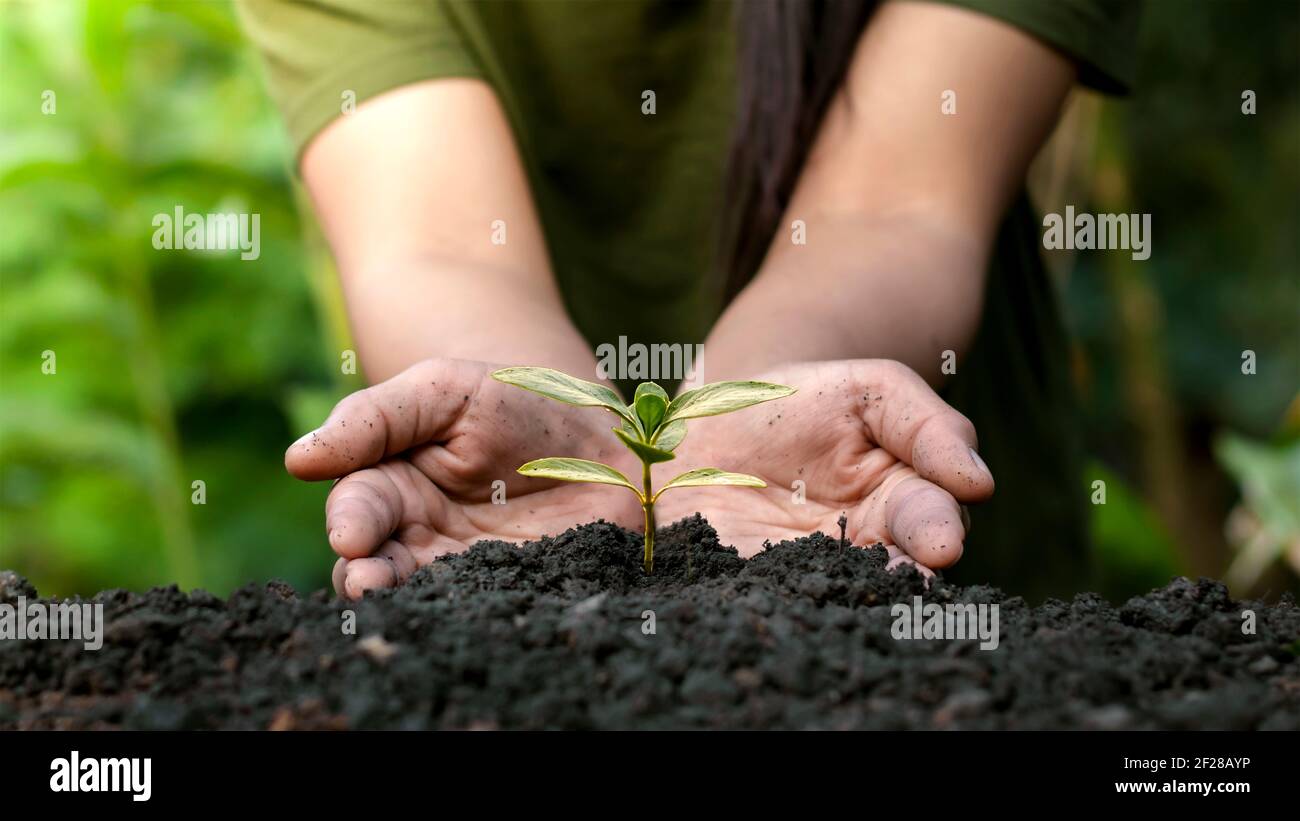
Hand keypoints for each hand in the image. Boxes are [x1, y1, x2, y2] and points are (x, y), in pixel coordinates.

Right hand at [285, 358, 641, 597]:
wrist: (602, 435)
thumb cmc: (514, 399)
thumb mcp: (445, 390)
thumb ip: (375, 420)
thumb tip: (297, 460)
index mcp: (392, 488)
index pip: (358, 509)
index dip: (350, 523)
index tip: (350, 535)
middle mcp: (420, 540)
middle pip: (377, 569)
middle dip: (366, 578)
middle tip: (368, 583)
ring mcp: (468, 574)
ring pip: (425, 600)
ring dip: (410, 606)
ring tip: (405, 604)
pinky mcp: (518, 595)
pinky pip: (492, 612)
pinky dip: (479, 618)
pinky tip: (477, 619)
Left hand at [655, 360, 993, 576]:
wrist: (716, 423)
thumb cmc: (806, 401)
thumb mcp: (872, 391)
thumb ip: (927, 426)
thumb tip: (978, 483)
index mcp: (905, 502)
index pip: (933, 518)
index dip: (937, 528)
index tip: (942, 543)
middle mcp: (868, 549)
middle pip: (899, 570)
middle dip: (908, 572)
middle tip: (918, 571)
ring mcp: (814, 573)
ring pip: (846, 596)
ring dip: (857, 597)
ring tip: (864, 596)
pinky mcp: (760, 585)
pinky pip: (777, 601)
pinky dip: (786, 605)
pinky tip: (791, 604)